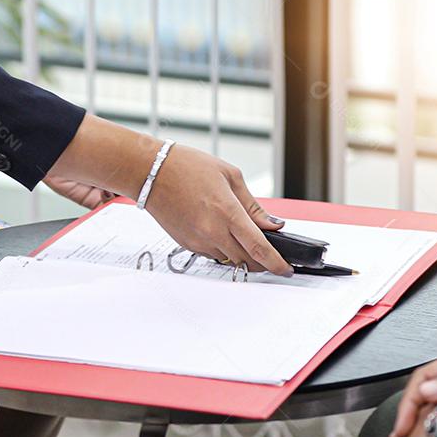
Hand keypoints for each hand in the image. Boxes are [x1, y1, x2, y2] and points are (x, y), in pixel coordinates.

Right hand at [46, 115, 292, 275]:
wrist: (151, 172)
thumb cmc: (187, 167)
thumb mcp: (230, 177)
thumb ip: (253, 206)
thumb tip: (272, 224)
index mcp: (228, 213)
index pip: (259, 248)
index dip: (276, 263)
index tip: (286, 269)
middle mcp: (213, 232)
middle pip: (246, 261)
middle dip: (261, 262)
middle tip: (270, 256)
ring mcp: (198, 241)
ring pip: (229, 259)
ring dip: (240, 255)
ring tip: (242, 237)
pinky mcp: (186, 244)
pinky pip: (211, 254)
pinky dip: (222, 249)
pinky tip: (220, 232)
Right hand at [390, 340, 436, 436]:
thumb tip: (429, 388)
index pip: (427, 374)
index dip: (412, 401)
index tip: (405, 423)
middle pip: (427, 386)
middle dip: (410, 411)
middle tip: (400, 435)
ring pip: (436, 395)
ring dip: (419, 416)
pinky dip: (435, 417)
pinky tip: (430, 429)